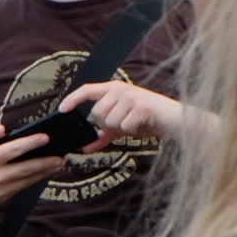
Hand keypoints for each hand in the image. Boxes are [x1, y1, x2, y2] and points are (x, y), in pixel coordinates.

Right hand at [0, 123, 63, 211]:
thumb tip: (3, 129)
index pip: (13, 151)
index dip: (31, 143)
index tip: (46, 137)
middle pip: (25, 169)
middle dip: (45, 162)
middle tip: (61, 156)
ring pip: (26, 180)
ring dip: (43, 172)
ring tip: (58, 164)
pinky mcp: (0, 198)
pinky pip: (21, 187)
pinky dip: (33, 180)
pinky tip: (42, 172)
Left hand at [59, 79, 190, 146]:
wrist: (175, 120)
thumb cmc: (147, 120)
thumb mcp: (122, 126)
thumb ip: (103, 135)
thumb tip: (85, 148)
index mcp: (114, 88)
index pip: (88, 89)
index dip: (73, 99)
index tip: (61, 109)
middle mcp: (121, 88)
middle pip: (97, 113)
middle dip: (107, 125)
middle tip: (124, 123)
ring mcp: (132, 96)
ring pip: (110, 122)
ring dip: (122, 128)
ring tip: (135, 122)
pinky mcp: (142, 106)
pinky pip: (124, 127)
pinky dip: (132, 131)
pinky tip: (142, 124)